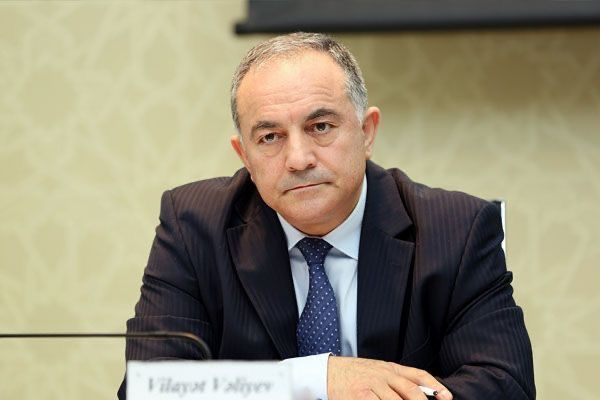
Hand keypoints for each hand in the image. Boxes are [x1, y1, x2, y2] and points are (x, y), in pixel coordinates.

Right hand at [327, 356, 451, 399]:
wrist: (329, 371)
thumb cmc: (356, 374)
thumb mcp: (378, 371)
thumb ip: (397, 380)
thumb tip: (421, 392)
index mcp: (391, 368)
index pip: (418, 375)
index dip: (434, 386)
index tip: (446, 397)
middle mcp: (384, 375)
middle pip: (411, 390)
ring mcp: (372, 385)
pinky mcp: (360, 396)